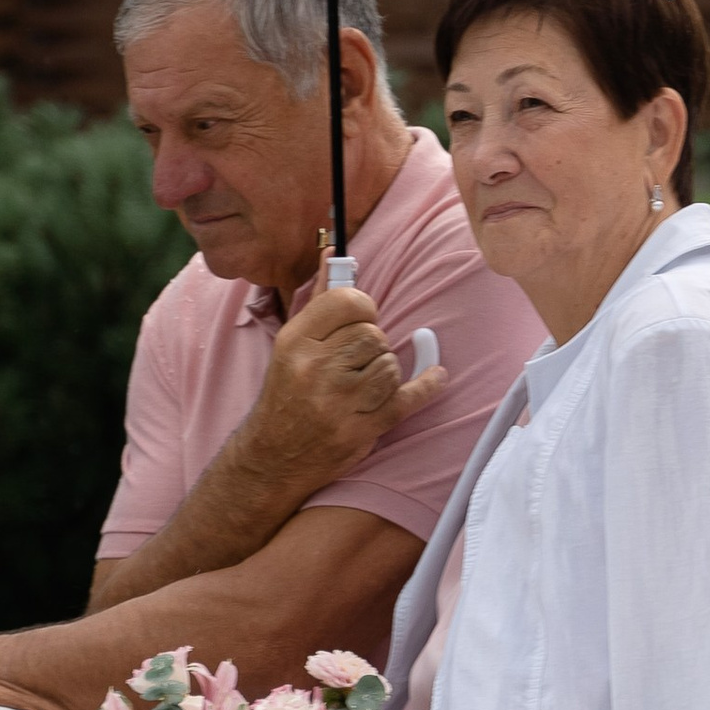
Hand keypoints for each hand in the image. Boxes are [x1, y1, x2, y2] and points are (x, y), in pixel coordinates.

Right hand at [248, 282, 448, 488]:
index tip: (362, 317)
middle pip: (374, 334)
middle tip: (356, 359)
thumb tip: (336, 254)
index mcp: (295, 342)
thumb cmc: (285, 394)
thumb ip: (319, 300)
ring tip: (363, 383)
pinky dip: (427, 386)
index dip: (363, 307)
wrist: (273, 455)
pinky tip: (436, 377)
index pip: (348, 301)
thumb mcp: (291, 344)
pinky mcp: (361, 429)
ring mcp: (339, 402)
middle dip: (373, 344)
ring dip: (385, 371)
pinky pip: (407, 397)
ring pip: (390, 365)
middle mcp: (315, 369)